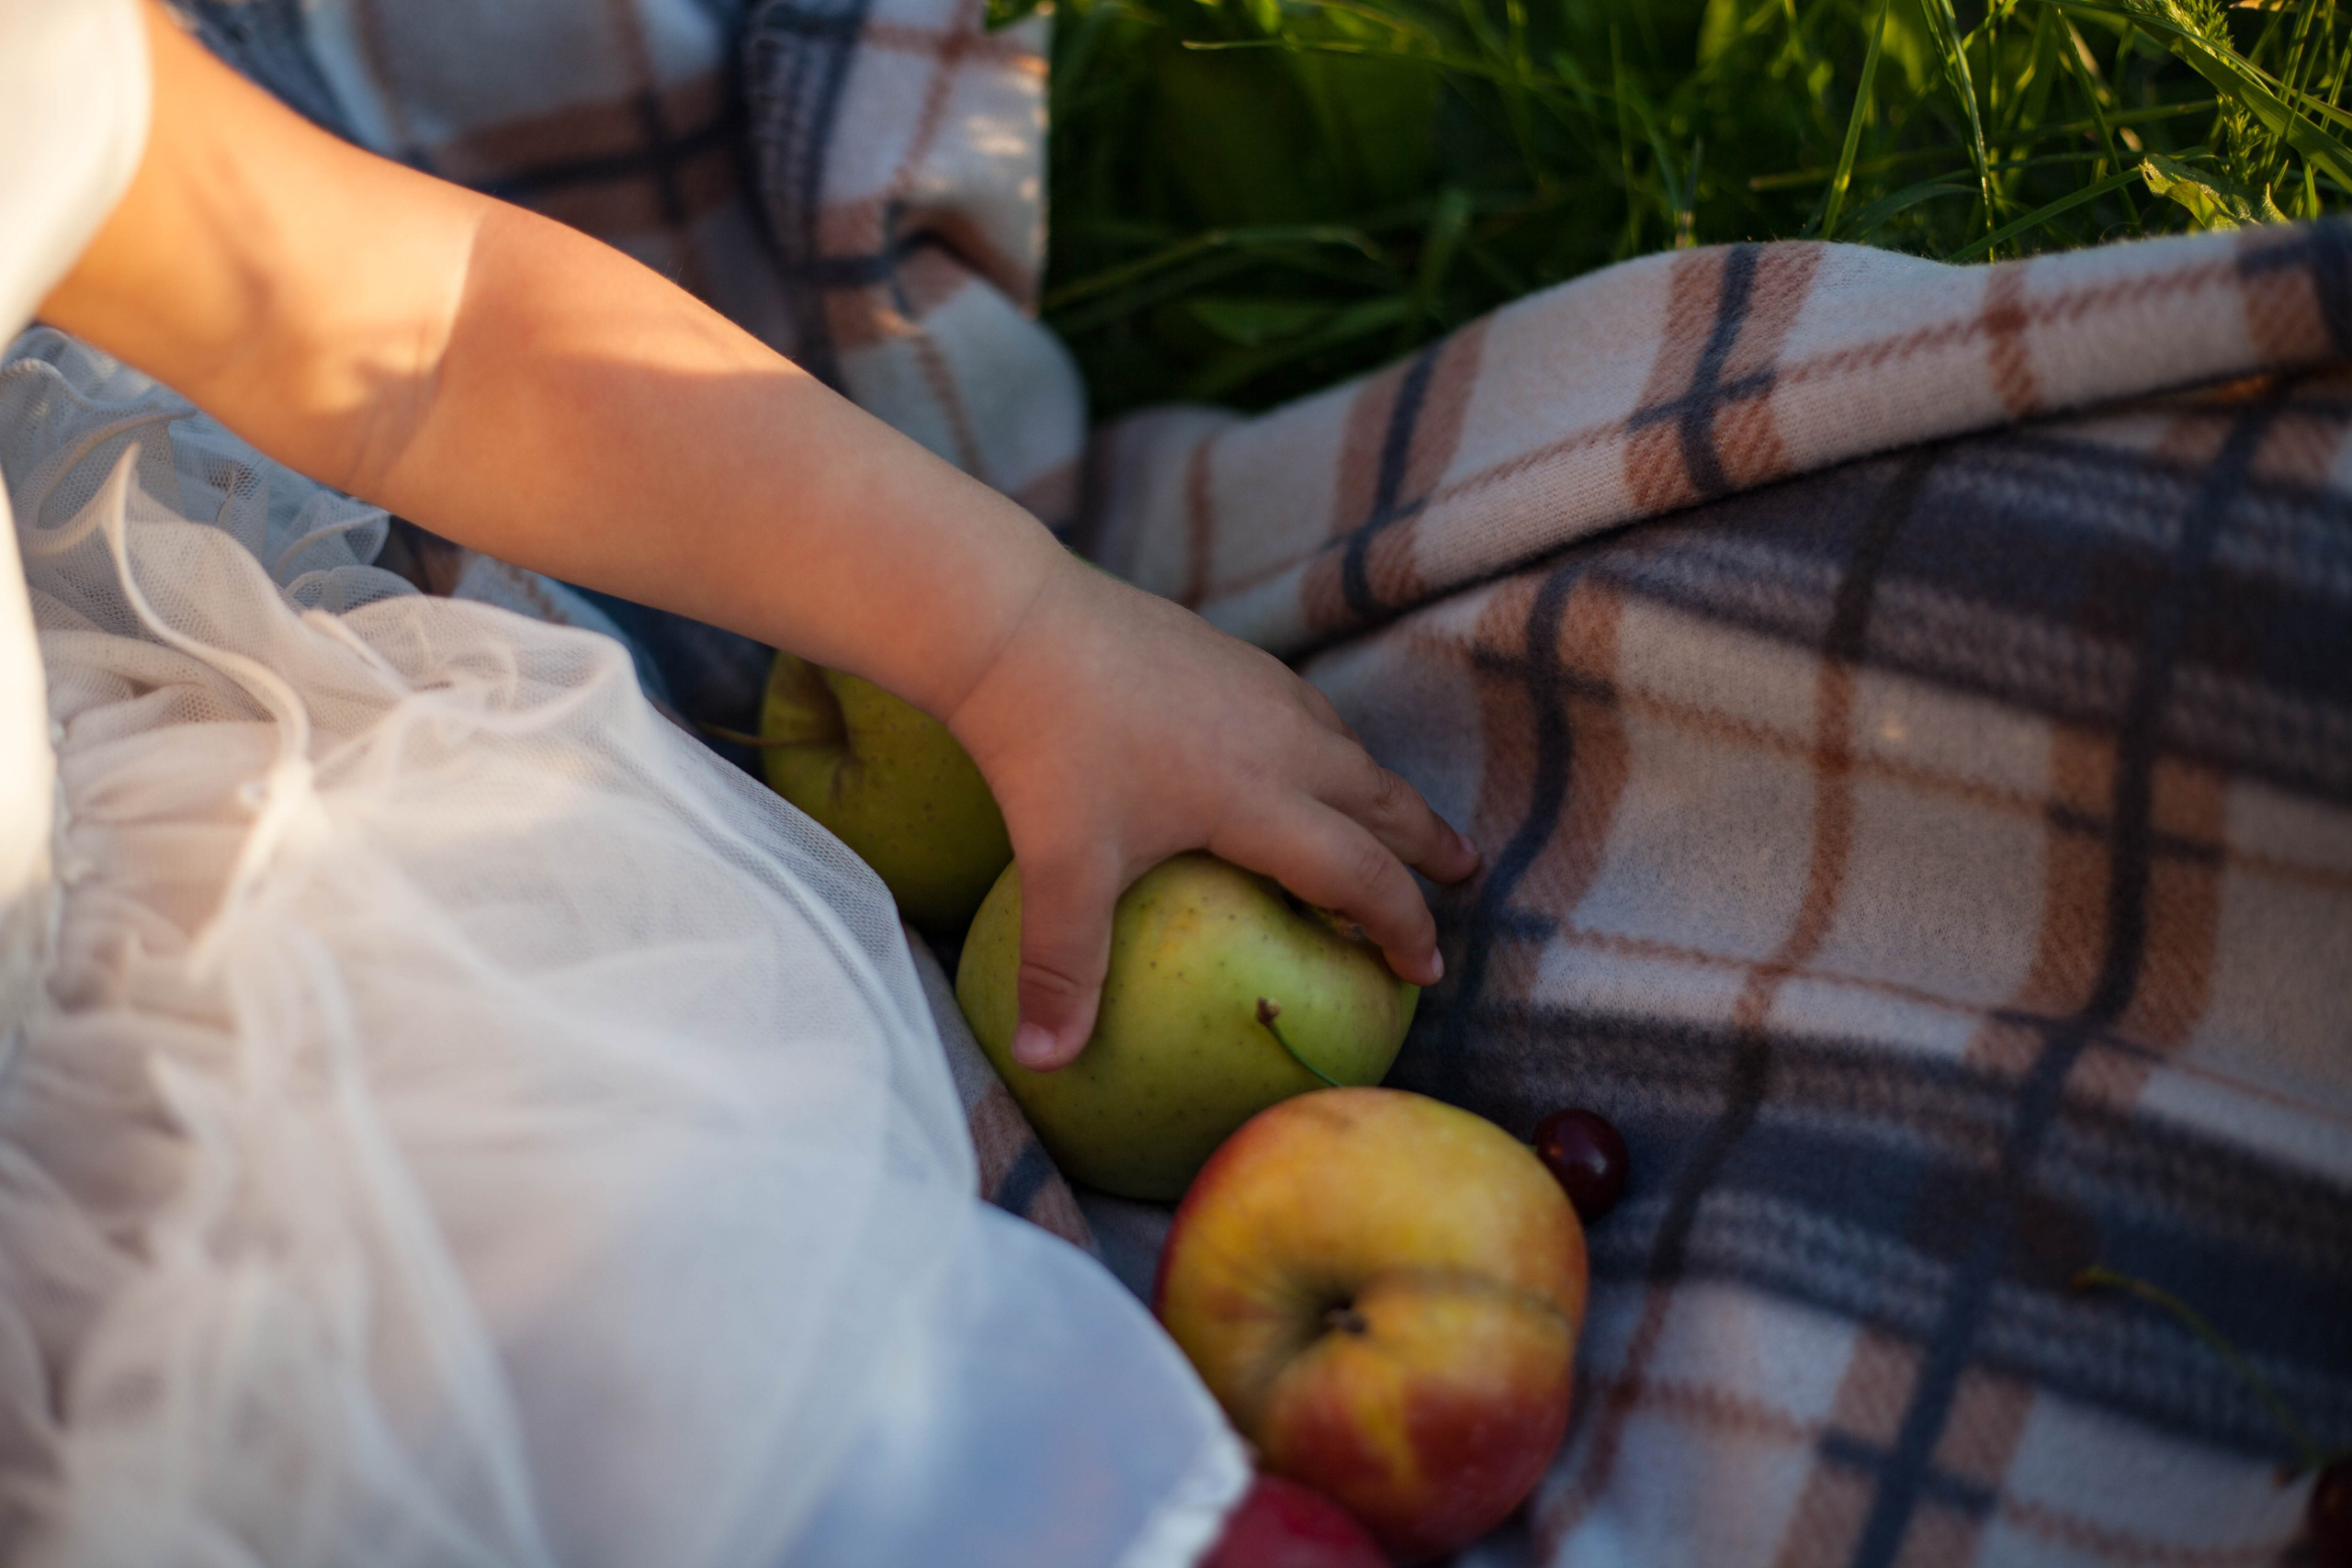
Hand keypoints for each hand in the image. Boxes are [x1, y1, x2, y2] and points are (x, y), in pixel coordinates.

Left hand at [944, 556, 1480, 1069]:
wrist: (1013, 623)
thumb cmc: (1047, 750)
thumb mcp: (1059, 868)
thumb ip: (1064, 969)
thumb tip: (1045, 1064)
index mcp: (1260, 799)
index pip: (1360, 875)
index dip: (1400, 926)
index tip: (1423, 969)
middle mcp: (1282, 740)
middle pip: (1382, 802)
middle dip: (1427, 845)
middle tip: (1463, 876)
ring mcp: (1259, 687)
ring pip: (1348, 748)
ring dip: (1382, 792)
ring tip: (1397, 820)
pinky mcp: (1229, 653)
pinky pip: (1307, 710)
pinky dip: (1332, 747)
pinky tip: (1309, 752)